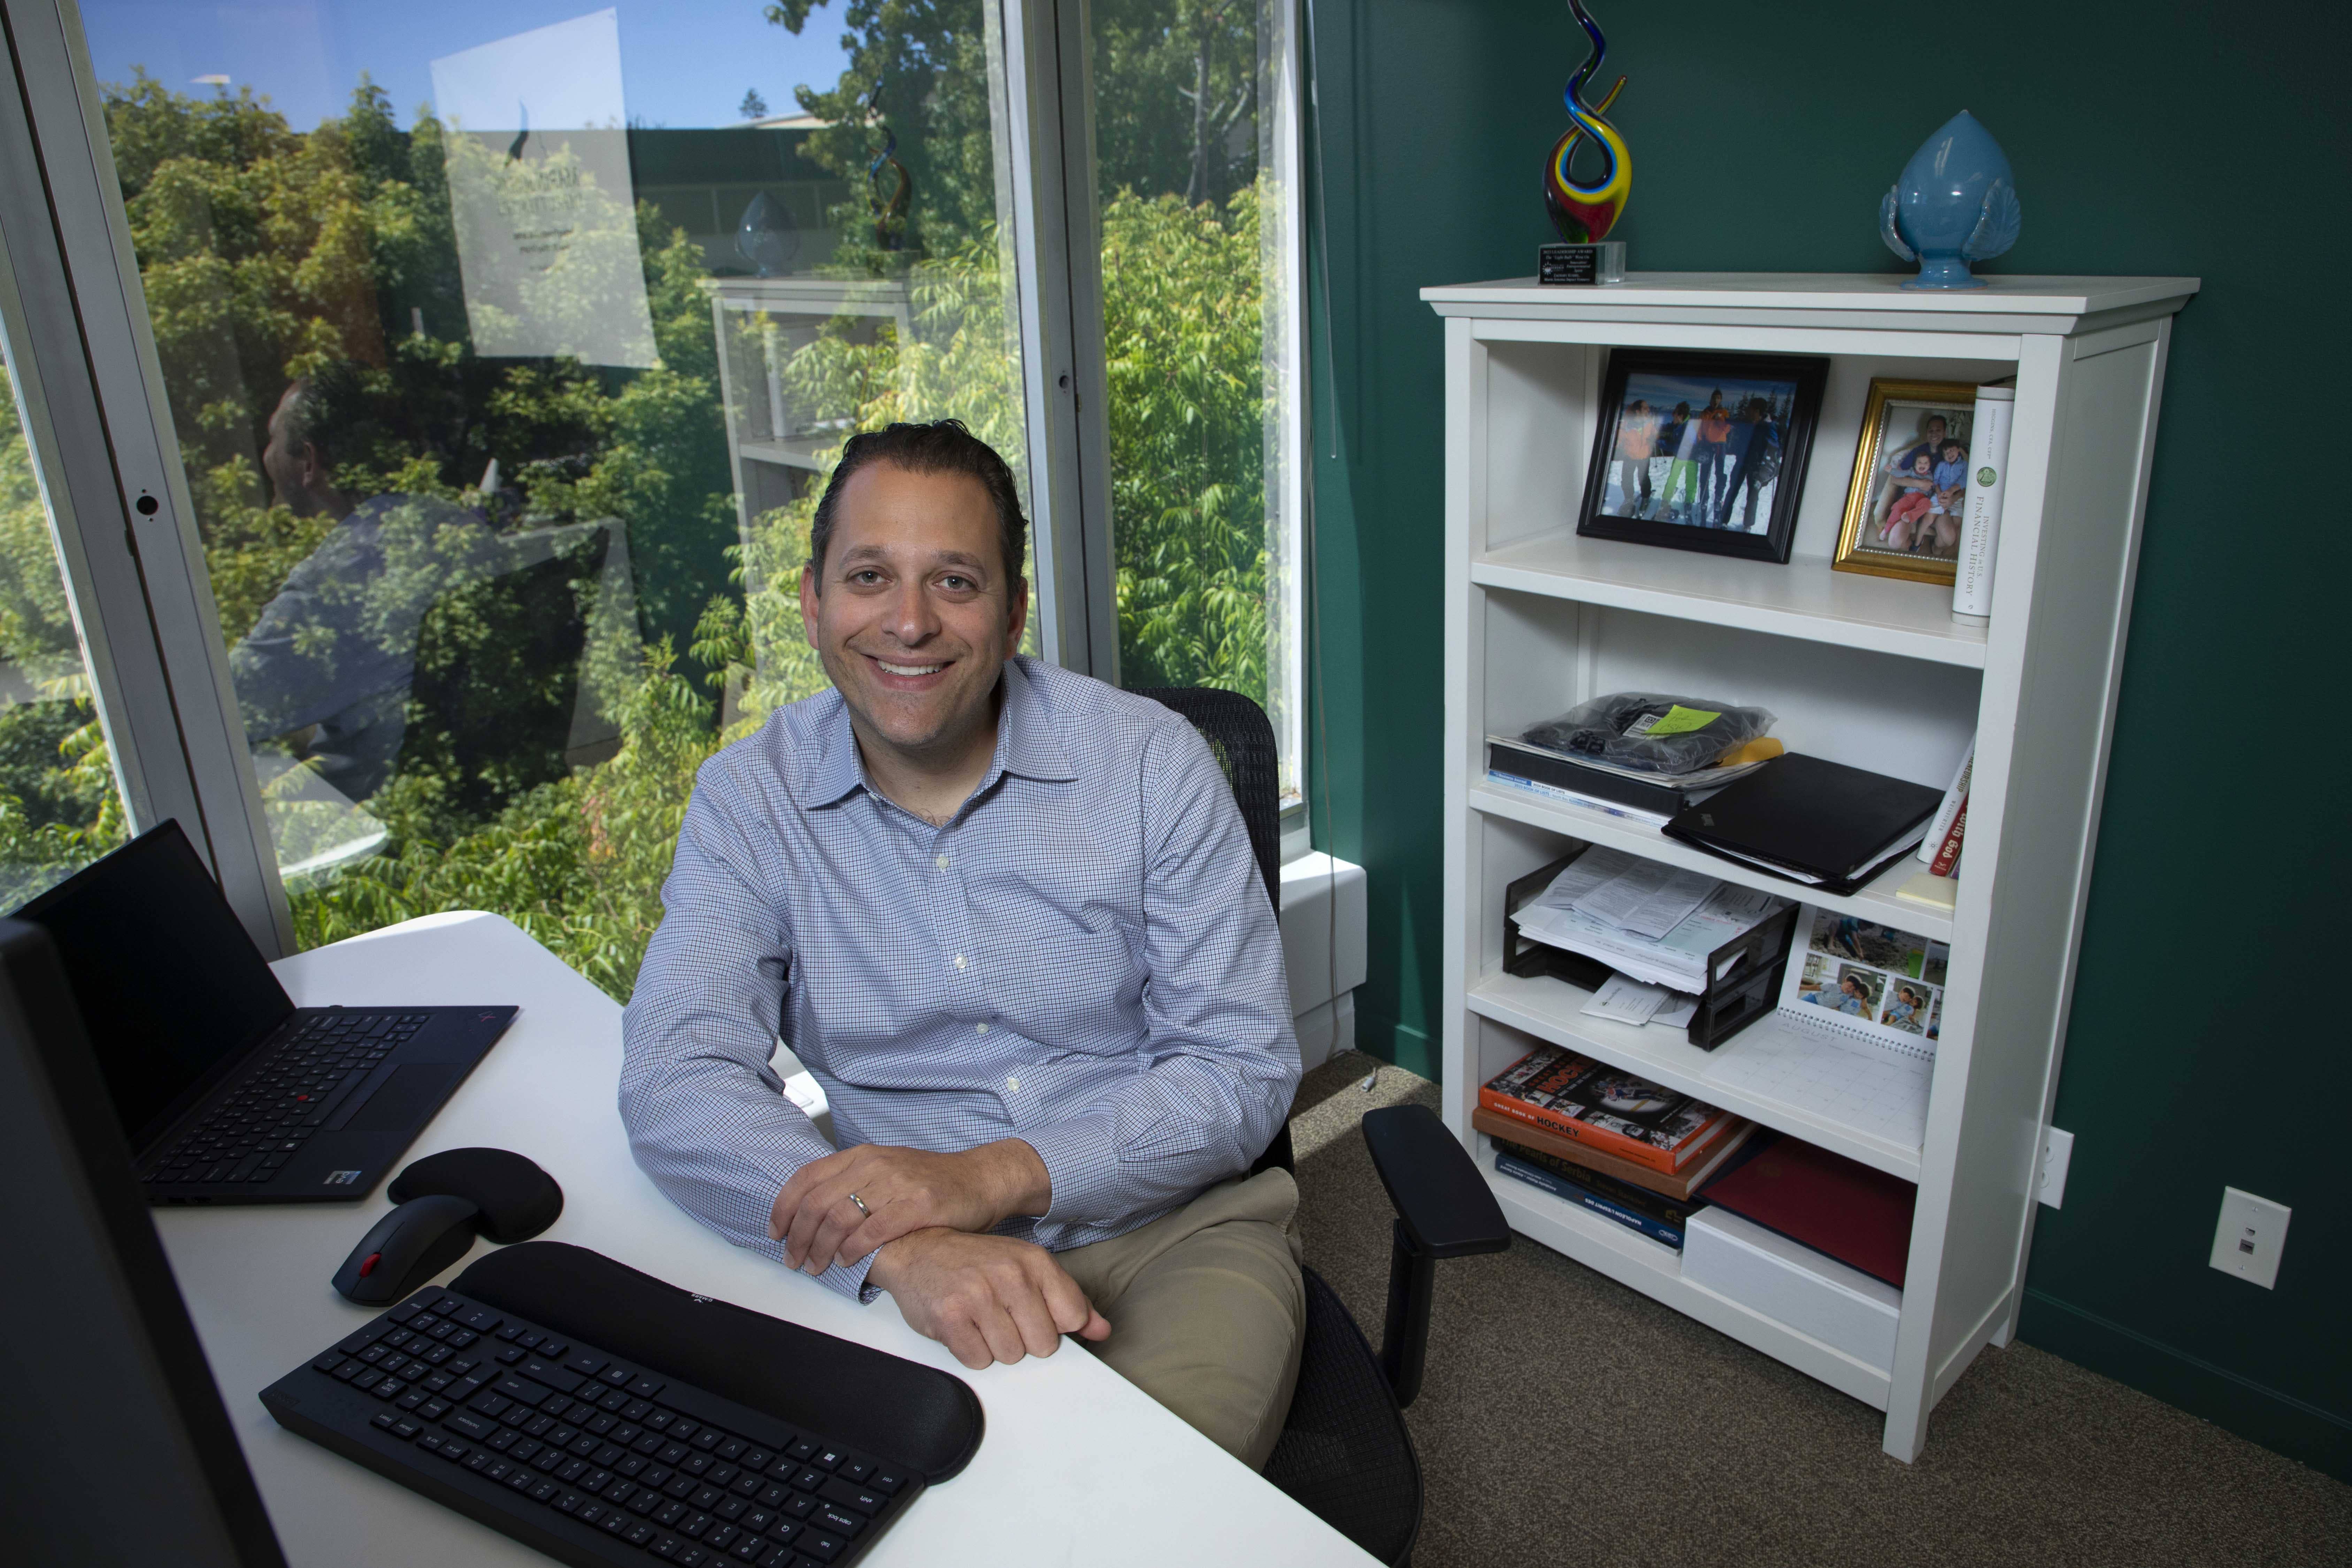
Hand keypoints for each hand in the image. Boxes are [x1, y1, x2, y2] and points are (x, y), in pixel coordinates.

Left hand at [769, 1138, 1050, 1276]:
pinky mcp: (919, 1204)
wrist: (980, 1179)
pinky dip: (854, 1249)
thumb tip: (809, 1214)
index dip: (784, 1208)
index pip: (807, 1178)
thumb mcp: (885, 1172)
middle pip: (818, 1202)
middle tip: (794, 1260)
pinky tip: (847, 1262)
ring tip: (817, 1267)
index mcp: (862, 1155)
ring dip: (822, 1248)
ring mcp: (898, 1182)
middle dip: (799, 1237)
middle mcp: (875, 1164)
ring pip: (841, 1218)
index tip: (775, 1233)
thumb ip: (851, 1185)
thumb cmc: (929, 1182)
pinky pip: (874, 1230)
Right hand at [868, 1228, 1109, 1369]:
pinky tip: (963, 1327)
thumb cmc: (975, 1261)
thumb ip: (1069, 1299)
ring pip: (1011, 1356)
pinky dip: (971, 1351)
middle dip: (1024, 1339)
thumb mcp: (1027, 1267)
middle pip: (1043, 1345)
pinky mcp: (950, 1319)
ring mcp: (978, 1297)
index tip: (1037, 1317)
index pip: (1073, 1317)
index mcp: (1035, 1261)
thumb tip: (1103, 1330)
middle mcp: (1010, 1276)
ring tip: (980, 1320)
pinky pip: (978, 1361)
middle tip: (1002, 1317)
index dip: (1056, 1326)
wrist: (916, 1248)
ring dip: (995, 1347)